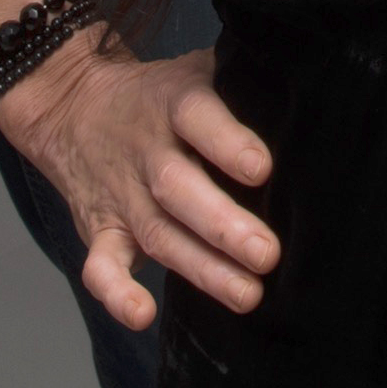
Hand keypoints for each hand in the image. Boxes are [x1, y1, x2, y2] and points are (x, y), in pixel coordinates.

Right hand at [0, 41, 277, 328]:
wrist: (72, 107)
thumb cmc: (160, 97)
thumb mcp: (196, 70)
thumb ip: (242, 80)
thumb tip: (314, 89)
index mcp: (173, 105)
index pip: (198, 118)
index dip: (227, 142)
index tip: (262, 168)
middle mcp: (147, 152)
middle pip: (179, 189)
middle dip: (223, 225)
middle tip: (266, 254)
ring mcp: (122, 196)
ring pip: (158, 234)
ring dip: (202, 268)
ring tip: (247, 294)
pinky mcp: (101, 232)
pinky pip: (100, 265)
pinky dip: (116, 293)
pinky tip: (141, 316)